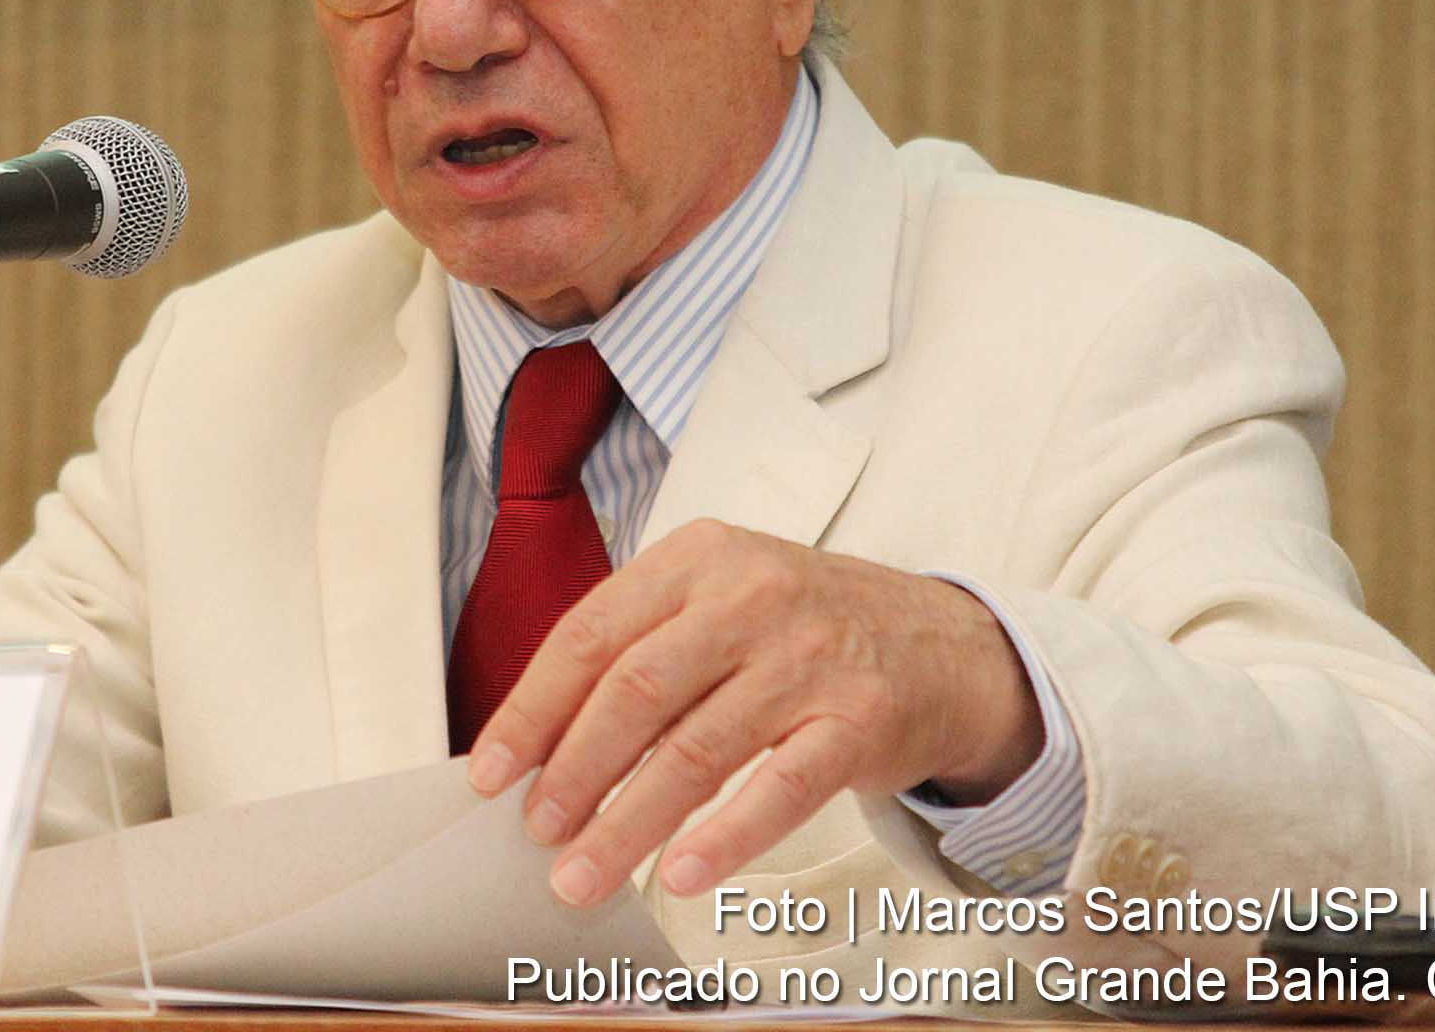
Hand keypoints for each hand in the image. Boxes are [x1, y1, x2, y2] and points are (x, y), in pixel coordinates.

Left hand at [464, 519, 1042, 908]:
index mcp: (697, 558)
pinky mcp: (858, 722)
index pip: (590, 634)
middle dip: (571, 771)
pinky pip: (779, 790)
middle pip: (635, 692)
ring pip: (696, 750)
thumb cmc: (804, 630)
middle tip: (534, 833)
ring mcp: (809, 658)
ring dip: (627, 823)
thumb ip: (639, 652)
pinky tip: (678, 874)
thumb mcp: (719, 601)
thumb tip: (540, 747)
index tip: (490, 772)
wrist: (944, 644)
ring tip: (582, 874)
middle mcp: (751, 596)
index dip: (532, 709)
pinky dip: (723, 839)